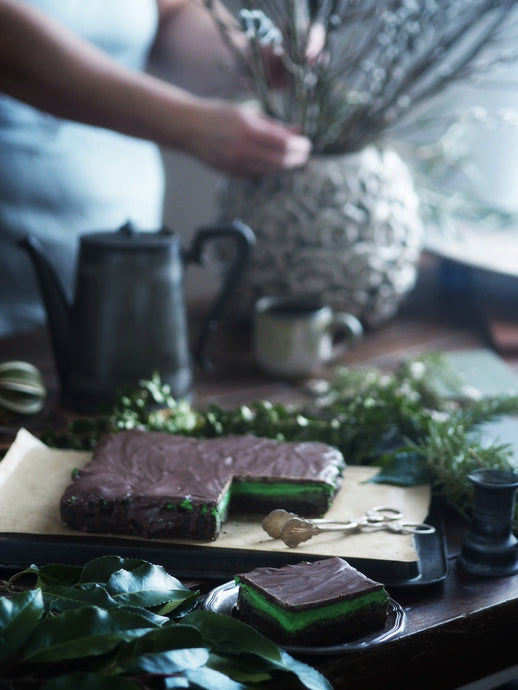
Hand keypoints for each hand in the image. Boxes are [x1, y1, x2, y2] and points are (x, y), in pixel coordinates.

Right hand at [189, 101, 311, 175]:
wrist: (190, 128)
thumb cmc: (220, 115)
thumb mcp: (248, 113)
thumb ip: (273, 124)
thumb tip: (297, 131)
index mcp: (249, 131)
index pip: (285, 144)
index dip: (300, 146)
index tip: (308, 143)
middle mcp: (243, 151)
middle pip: (281, 161)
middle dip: (296, 158)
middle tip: (305, 153)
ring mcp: (237, 165)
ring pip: (271, 171)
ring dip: (285, 165)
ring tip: (293, 158)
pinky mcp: (232, 174)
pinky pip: (258, 174)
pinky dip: (269, 169)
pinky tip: (274, 162)